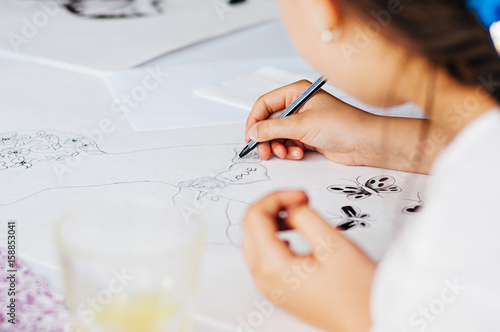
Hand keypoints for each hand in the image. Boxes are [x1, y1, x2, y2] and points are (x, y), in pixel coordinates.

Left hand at [242, 191, 374, 331]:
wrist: (369, 322)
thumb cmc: (358, 294)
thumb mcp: (332, 243)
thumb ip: (304, 216)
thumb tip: (289, 206)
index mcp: (272, 267)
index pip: (255, 216)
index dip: (276, 196)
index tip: (299, 194)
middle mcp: (264, 280)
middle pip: (250, 226)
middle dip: (272, 206)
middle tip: (299, 199)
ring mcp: (270, 287)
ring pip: (255, 240)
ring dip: (273, 220)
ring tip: (299, 212)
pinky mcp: (279, 289)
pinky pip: (265, 255)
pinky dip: (276, 236)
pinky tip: (295, 232)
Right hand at [245, 80, 372, 164]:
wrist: (366, 143)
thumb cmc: (342, 125)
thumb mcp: (303, 125)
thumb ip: (274, 129)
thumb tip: (253, 132)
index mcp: (297, 93)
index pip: (265, 104)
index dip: (254, 120)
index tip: (250, 137)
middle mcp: (299, 106)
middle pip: (269, 122)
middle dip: (266, 138)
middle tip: (264, 153)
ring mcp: (303, 122)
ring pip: (278, 136)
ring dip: (278, 147)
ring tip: (286, 154)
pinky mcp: (309, 137)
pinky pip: (289, 144)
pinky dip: (289, 151)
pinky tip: (298, 154)